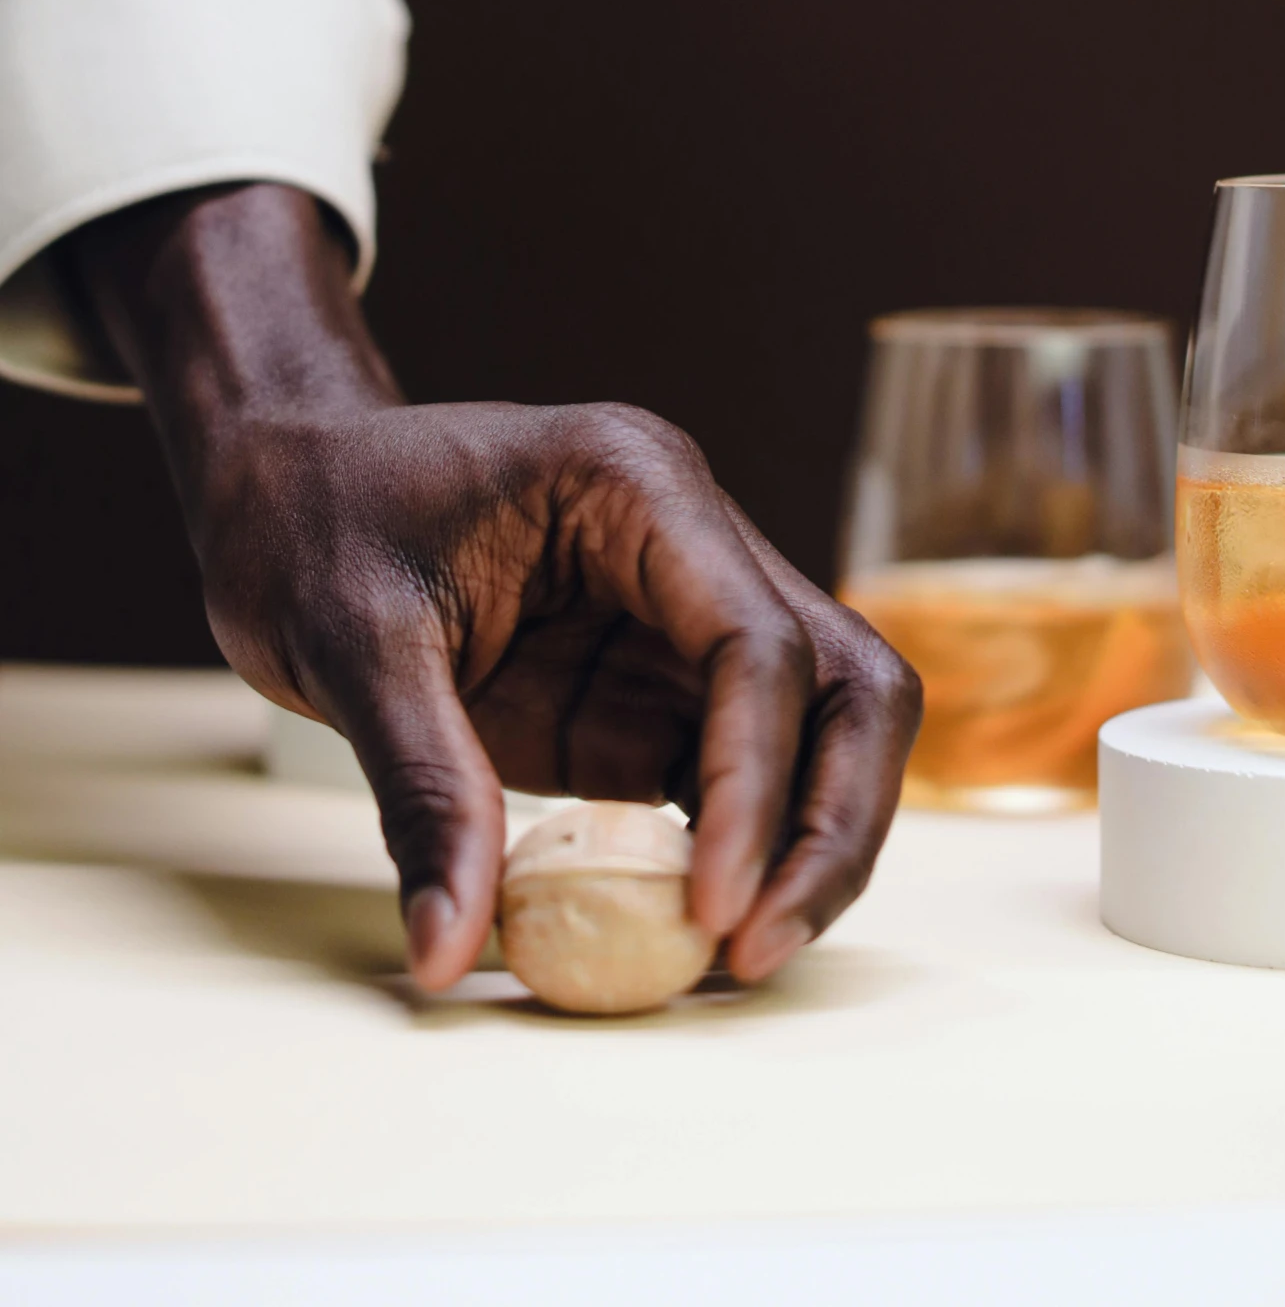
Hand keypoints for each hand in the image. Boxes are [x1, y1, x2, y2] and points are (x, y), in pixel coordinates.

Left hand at [67, 185, 920, 991]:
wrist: (285, 483)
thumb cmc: (314, 523)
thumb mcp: (352, 647)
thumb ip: (423, 792)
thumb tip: (449, 951)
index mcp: (636, 487)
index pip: (755, 640)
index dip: (754, 782)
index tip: (712, 906)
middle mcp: (691, 541)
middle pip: (843, 679)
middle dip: (829, 820)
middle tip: (758, 949)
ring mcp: (682, 616)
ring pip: (821, 729)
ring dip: (805, 844)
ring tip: (737, 958)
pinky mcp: (653, 685)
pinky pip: (737, 773)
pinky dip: (738, 852)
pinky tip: (690, 932)